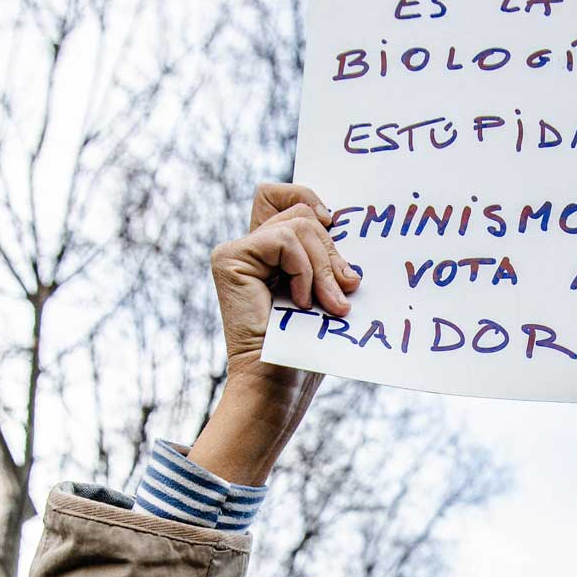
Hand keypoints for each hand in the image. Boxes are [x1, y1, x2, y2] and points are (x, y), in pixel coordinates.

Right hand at [193, 183, 362, 483]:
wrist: (281, 382)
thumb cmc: (309, 344)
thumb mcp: (327, 287)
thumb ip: (326, 253)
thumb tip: (339, 219)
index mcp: (272, 251)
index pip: (284, 195)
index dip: (308, 195)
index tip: (334, 220)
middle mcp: (251, 246)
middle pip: (302, 211)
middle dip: (332, 250)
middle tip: (348, 287)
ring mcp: (237, 251)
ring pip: (298, 224)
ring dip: (323, 266)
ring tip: (330, 304)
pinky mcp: (228, 258)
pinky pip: (283, 240)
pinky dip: (303, 270)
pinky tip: (301, 301)